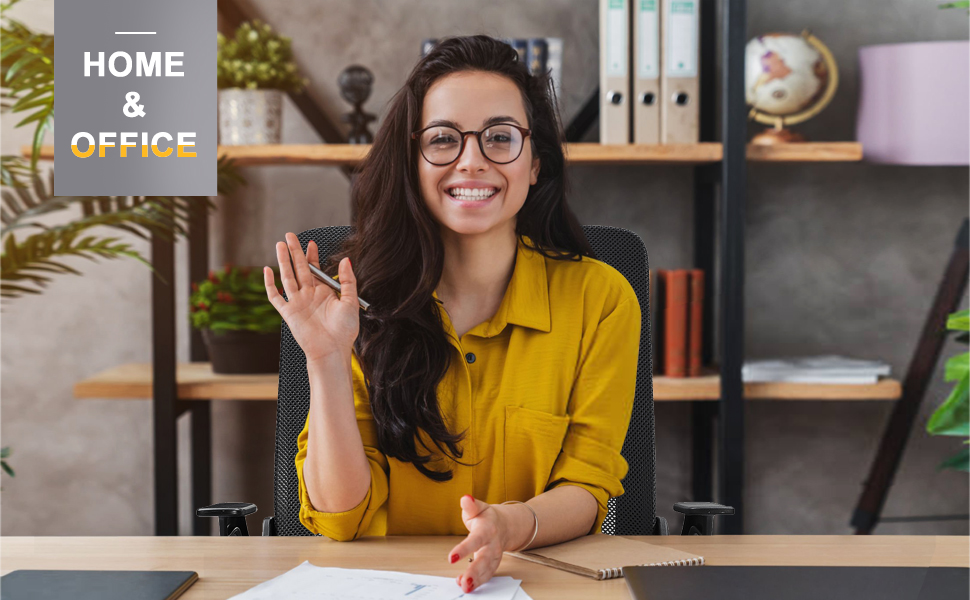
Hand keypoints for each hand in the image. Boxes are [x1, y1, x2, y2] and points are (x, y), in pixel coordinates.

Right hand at [264, 232, 358, 363]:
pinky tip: (267, 271)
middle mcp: (309, 295)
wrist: (332, 350)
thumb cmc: (344, 330)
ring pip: (288, 277)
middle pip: (299, 268)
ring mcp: (297, 303)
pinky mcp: (288, 313)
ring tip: (280, 245)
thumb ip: (348, 280)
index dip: (312, 256)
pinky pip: (276, 296)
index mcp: (324, 292)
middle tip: (289, 236)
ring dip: (283, 261)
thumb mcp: (351, 301)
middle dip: (295, 252)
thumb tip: (346, 260)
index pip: (315, 269)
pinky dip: (270, 284)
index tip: (311, 243)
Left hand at [447, 495, 517, 593]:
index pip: (476, 540)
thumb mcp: (478, 508)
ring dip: (477, 580)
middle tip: (464, 582)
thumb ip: (471, 505)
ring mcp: (494, 556)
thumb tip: (465, 498)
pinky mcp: (493, 564)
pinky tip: (466, 585)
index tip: (451, 558)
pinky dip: (478, 582)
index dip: (464, 549)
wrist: (505, 525)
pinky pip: (487, 575)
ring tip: (465, 587)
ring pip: (487, 570)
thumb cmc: (487, 517)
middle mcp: (492, 545)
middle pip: (484, 560)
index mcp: (487, 530)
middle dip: (474, 572)